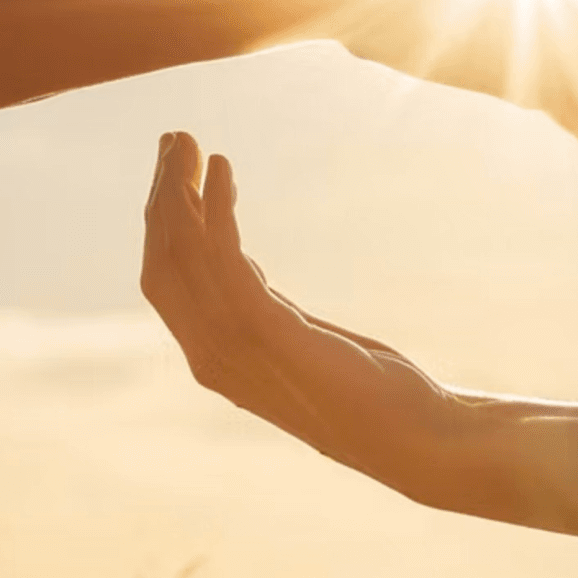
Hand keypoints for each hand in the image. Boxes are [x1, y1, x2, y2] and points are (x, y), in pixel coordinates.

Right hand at [141, 132, 454, 498]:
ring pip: (183, 254)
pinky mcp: (268, 330)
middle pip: (162, 262)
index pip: (164, 282)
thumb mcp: (301, 344)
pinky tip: (222, 167)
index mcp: (215, 360)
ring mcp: (234, 347)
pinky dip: (216, 207)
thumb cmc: (372, 397)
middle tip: (175, 140)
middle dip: (163, 197)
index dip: (162, 223)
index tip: (176, 173)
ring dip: (181, 191)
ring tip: (190, 141)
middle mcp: (211, 357)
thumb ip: (263, 314)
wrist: (415, 437)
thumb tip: (244, 272)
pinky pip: (224, 257)